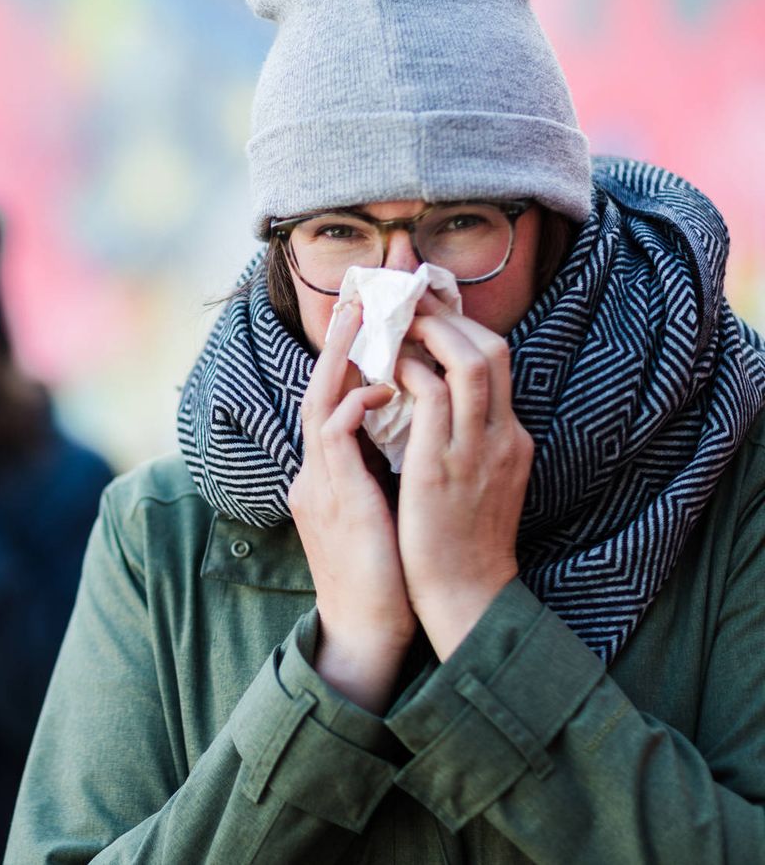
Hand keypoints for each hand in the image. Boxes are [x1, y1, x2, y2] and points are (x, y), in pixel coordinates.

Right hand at [291, 301, 415, 712]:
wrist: (370, 631)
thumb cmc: (388, 576)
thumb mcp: (384, 512)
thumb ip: (384, 471)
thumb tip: (413, 434)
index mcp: (330, 476)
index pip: (335, 402)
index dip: (352, 360)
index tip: (373, 320)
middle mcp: (317, 473)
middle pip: (319, 390)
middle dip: (341, 342)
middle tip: (362, 295)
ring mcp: (319, 485)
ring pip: (321, 402)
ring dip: (344, 357)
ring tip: (368, 319)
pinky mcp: (333, 498)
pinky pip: (334, 434)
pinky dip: (357, 403)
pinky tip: (386, 385)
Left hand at [395, 313, 532, 658]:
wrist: (466, 595)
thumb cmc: (459, 543)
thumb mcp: (478, 481)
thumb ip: (465, 441)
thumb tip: (434, 405)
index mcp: (509, 438)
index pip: (497, 361)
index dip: (462, 327)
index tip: (428, 307)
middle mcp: (501, 436)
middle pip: (493, 349)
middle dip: (450, 314)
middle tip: (409, 298)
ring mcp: (476, 449)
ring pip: (468, 363)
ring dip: (430, 333)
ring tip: (395, 322)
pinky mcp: (443, 467)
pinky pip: (432, 398)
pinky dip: (410, 373)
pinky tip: (384, 369)